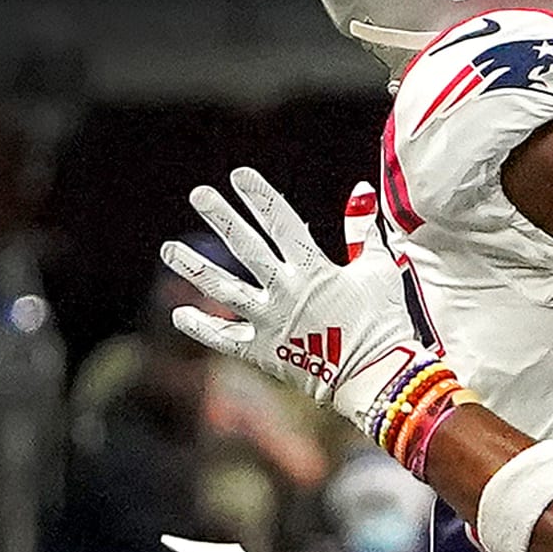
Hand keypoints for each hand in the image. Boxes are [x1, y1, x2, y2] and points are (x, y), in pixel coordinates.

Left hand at [160, 169, 429, 428]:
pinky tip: (179, 313)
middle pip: (247, 248)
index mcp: (314, 270)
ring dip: (195, 268)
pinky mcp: (263, 352)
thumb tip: (361, 190)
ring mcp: (270, 322)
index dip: (259, 197)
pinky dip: (201, 327)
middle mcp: (285, 291)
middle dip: (222, 217)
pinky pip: (225, 338)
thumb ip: (363, 231)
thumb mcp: (378, 269)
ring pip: (223, 290)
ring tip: (168, 249)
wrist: (379, 375)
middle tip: (198, 194)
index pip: (281, 223)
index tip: (239, 175)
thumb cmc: (385, 321)